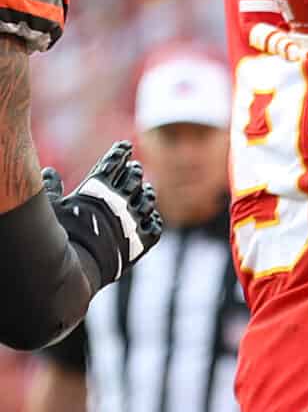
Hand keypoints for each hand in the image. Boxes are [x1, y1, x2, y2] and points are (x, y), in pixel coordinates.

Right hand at [48, 143, 163, 286]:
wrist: (79, 266)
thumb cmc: (61, 234)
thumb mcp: (52, 207)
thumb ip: (52, 188)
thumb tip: (49, 172)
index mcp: (98, 187)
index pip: (112, 162)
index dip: (119, 152)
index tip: (125, 145)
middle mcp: (121, 199)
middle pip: (134, 178)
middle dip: (134, 171)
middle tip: (136, 168)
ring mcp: (136, 219)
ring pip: (148, 200)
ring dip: (147, 193)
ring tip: (147, 190)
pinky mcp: (145, 240)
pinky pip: (156, 225)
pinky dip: (154, 219)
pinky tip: (153, 218)